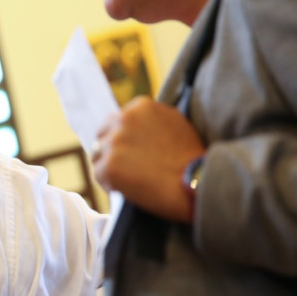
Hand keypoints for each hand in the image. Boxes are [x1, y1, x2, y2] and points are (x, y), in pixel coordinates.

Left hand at [92, 96, 203, 221]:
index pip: (115, 121)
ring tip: (132, 179)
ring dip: (110, 167)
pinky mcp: (109, 167)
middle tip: (128, 167)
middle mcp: (124, 120)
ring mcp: (114, 143)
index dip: (122, 138)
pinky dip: (110, 184)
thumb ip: (150, 120)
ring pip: (98, 156)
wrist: (198, 184)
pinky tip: (129, 189)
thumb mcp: (174, 123)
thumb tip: (132, 122)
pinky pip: (99, 175)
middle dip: (111, 150)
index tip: (132, 152)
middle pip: (102, 136)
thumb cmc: (191, 159)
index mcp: (140, 106)